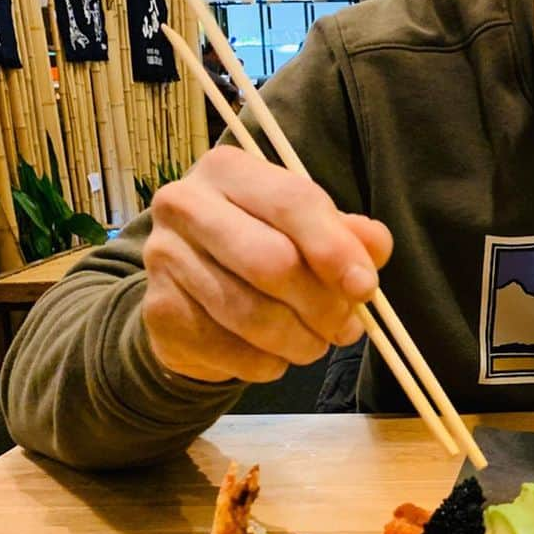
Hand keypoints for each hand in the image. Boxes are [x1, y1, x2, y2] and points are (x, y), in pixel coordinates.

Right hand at [142, 146, 391, 384]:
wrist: (188, 291)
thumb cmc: (259, 247)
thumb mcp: (306, 230)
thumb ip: (347, 235)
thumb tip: (375, 248)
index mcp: (229, 170)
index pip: (292, 202)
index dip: (335, 249)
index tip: (365, 288)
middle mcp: (185, 204)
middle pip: (272, 261)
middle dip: (321, 304)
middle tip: (346, 328)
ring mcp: (164, 258)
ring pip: (250, 314)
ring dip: (299, 341)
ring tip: (318, 344)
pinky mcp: (157, 311)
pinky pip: (227, 349)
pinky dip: (265, 363)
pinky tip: (277, 357)